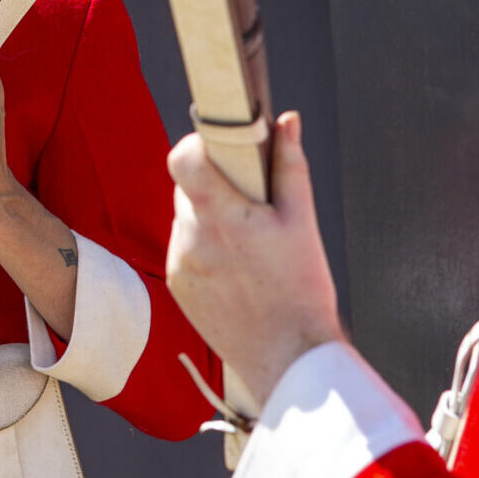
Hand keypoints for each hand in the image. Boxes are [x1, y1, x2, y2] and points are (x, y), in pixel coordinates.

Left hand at [166, 111, 343, 404]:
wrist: (288, 356)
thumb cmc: (302, 289)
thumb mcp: (302, 223)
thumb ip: (289, 167)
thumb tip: (285, 121)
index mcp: (223, 218)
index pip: (182, 160)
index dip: (196, 147)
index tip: (217, 150)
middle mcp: (192, 238)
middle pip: (187, 189)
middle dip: (215, 187)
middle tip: (250, 203)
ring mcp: (179, 263)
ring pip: (187, 219)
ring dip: (210, 219)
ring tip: (248, 244)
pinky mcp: (176, 284)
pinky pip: (184, 249)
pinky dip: (204, 248)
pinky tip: (236, 269)